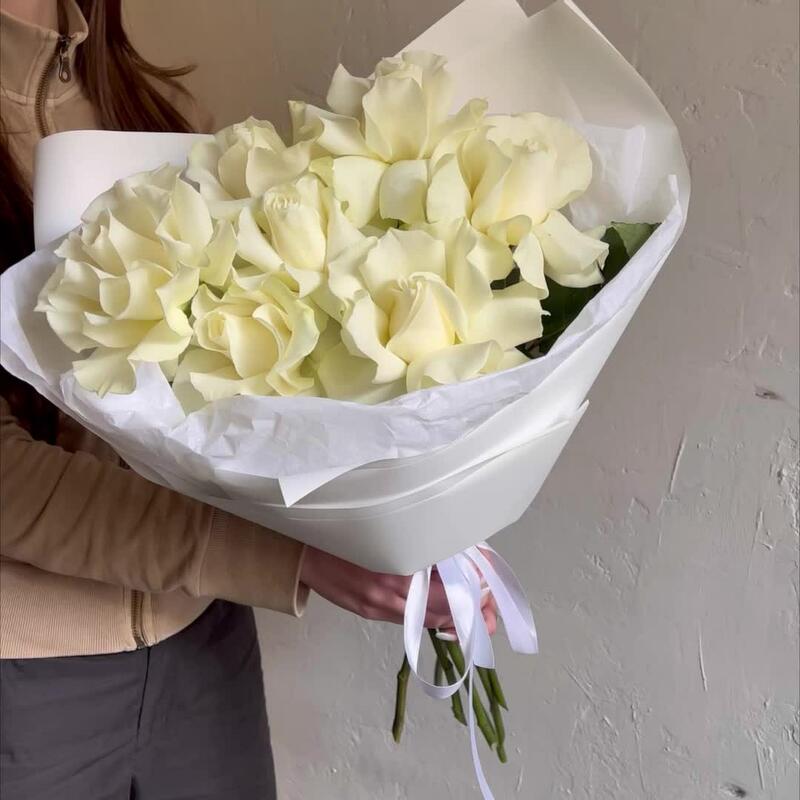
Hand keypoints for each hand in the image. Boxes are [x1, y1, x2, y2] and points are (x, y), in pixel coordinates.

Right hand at [300, 546, 496, 633]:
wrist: (304, 552)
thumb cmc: (347, 534)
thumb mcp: (384, 535)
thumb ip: (415, 547)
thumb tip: (454, 554)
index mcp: (395, 568)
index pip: (445, 587)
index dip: (471, 591)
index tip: (489, 590)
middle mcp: (388, 592)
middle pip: (439, 609)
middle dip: (468, 611)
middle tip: (490, 611)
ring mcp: (378, 605)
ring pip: (426, 618)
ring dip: (451, 617)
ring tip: (474, 613)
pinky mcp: (370, 612)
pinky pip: (408, 620)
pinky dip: (429, 618)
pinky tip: (442, 615)